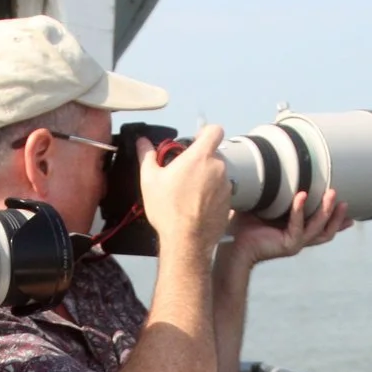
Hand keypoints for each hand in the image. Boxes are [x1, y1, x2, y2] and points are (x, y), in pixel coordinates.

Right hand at [140, 125, 231, 256]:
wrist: (186, 240)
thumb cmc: (167, 208)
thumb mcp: (149, 180)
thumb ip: (147, 155)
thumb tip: (142, 142)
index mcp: (201, 156)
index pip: (215, 130)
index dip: (205, 133)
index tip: (195, 142)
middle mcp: (219, 168)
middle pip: (214, 155)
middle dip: (201, 161)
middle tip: (185, 174)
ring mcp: (227, 186)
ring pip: (219, 174)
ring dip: (208, 179)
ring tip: (191, 194)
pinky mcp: (230, 203)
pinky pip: (221, 193)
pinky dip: (212, 196)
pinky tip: (198, 207)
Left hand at [226, 187, 349, 269]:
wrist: (231, 244)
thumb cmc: (243, 223)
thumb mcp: (262, 203)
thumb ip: (271, 189)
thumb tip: (267, 162)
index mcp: (295, 230)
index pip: (321, 225)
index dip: (337, 219)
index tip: (347, 206)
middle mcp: (298, 238)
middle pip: (326, 229)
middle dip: (337, 215)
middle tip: (344, 199)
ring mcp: (295, 243)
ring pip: (319, 229)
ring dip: (327, 211)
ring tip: (331, 194)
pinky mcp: (288, 245)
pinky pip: (298, 227)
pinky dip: (299, 211)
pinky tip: (302, 196)